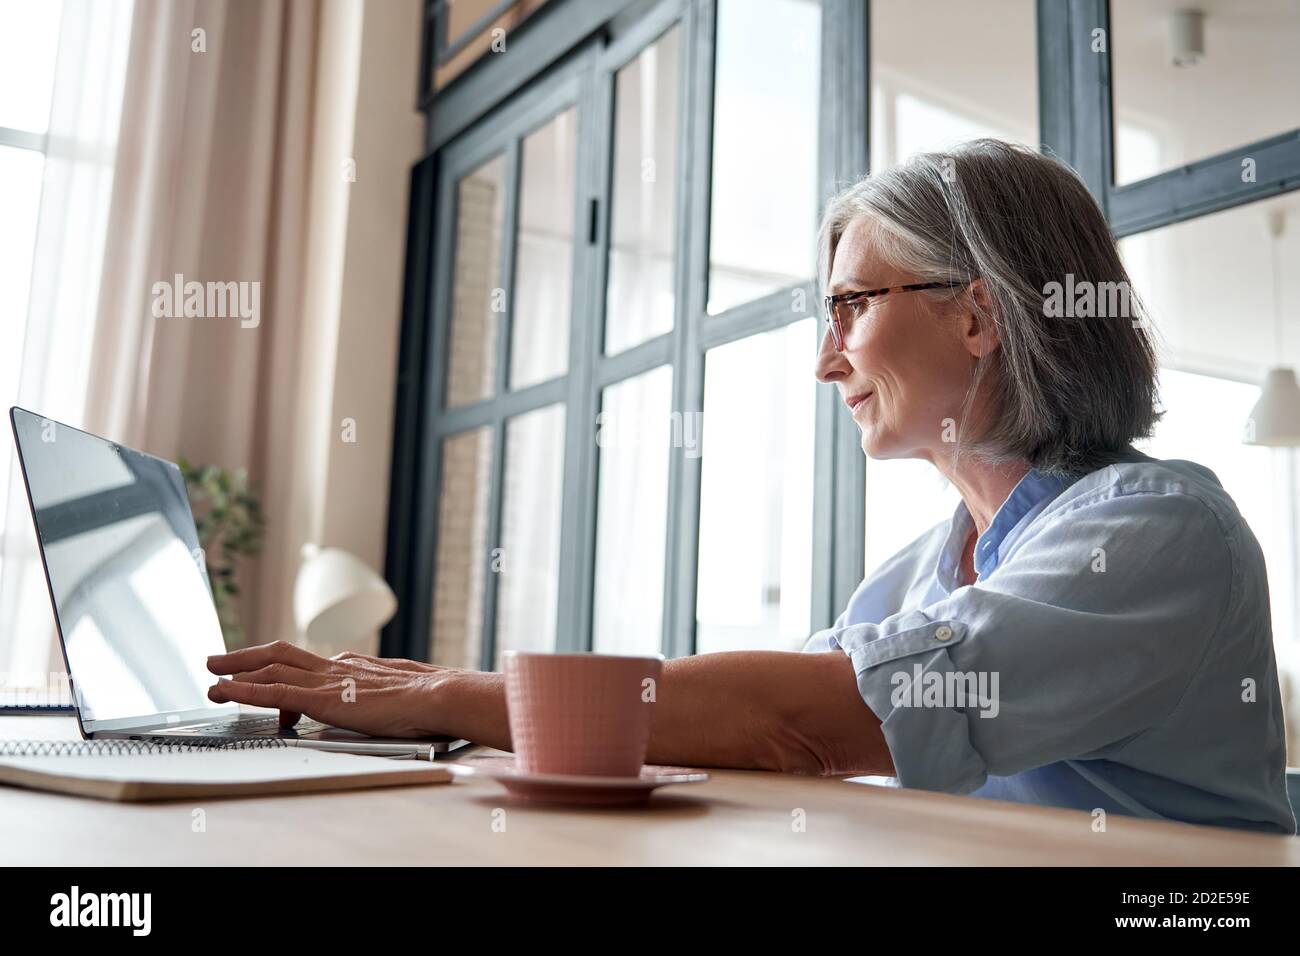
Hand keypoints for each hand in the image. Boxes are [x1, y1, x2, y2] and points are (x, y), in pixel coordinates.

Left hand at [206, 640, 453, 737]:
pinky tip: (224, 691)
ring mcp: (327, 681)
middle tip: (220, 659)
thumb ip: (386, 695)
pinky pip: (273, 693)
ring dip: (237, 672)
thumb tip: (387, 703)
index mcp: (356, 667)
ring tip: (212, 676)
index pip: (310, 665)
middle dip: (247, 657)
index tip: (265, 673)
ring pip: (271, 669)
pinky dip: (244, 691)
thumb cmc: (431, 700)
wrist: (438, 696)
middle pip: (281, 655)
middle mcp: (337, 667)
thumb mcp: (404, 693)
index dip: (282, 668)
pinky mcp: (322, 699)